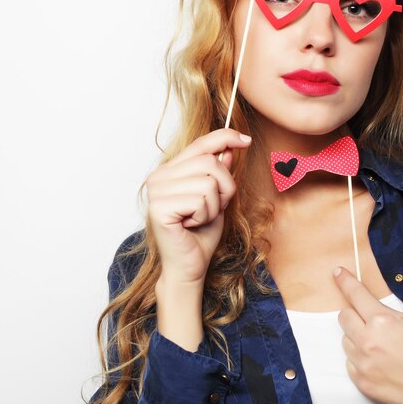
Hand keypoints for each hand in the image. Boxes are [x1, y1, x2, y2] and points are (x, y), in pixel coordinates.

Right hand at [145, 128, 251, 287]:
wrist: (189, 266)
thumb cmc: (200, 234)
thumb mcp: (217, 198)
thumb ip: (218, 173)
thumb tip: (228, 148)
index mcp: (170, 170)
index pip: (200, 144)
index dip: (225, 137)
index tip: (246, 140)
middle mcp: (159, 176)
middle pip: (210, 162)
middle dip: (224, 187)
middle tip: (212, 208)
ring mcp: (156, 191)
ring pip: (209, 181)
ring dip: (214, 205)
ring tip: (200, 218)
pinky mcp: (159, 207)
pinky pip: (200, 199)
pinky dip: (205, 215)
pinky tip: (191, 225)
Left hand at [334, 266, 402, 403]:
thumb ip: (386, 314)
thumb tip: (367, 307)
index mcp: (382, 321)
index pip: (355, 295)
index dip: (344, 281)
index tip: (337, 273)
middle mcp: (368, 340)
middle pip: (344, 317)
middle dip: (354, 315)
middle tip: (369, 322)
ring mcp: (363, 363)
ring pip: (346, 341)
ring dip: (357, 339)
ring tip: (381, 348)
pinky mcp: (361, 383)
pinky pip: (350, 363)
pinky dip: (360, 361)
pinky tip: (380, 365)